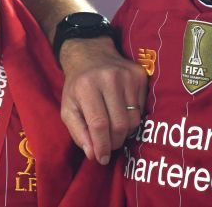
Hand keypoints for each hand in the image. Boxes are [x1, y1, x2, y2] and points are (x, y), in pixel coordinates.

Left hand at [59, 37, 147, 164]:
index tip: (102, 158)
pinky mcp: (140, 75)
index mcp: (86, 86)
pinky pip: (142, 108)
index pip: (99, 124)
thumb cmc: (77, 85)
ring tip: (114, 129)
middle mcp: (108, 79)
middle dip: (114, 141)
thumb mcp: (68, 107)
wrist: (90, 53)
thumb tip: (93, 154)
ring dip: (125, 131)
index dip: (102, 145)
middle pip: (119, 124)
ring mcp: (126, 76)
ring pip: (134, 119)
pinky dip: (132, 117)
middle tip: (108, 144)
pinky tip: (121, 111)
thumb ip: (78, 132)